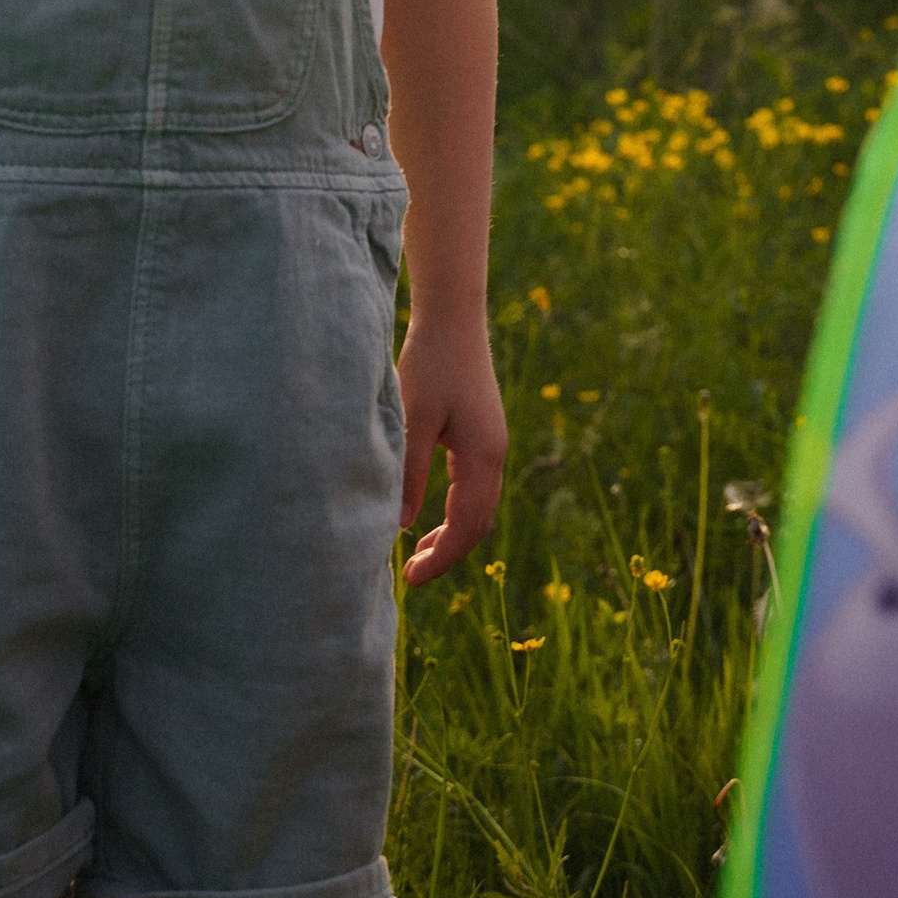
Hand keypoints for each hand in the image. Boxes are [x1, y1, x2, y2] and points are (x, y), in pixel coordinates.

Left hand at [397, 314, 506, 589]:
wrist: (453, 318)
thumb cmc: (430, 362)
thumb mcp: (414, 417)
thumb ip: (410, 471)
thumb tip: (402, 525)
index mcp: (482, 456)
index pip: (467, 525)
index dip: (442, 558)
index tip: (412, 579)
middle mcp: (494, 455)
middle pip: (478, 523)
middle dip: (448, 552)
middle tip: (412, 575)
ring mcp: (491, 444)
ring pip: (478, 507)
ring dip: (452, 533)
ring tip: (419, 553)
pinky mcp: (482, 434)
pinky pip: (474, 488)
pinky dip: (455, 511)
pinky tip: (429, 514)